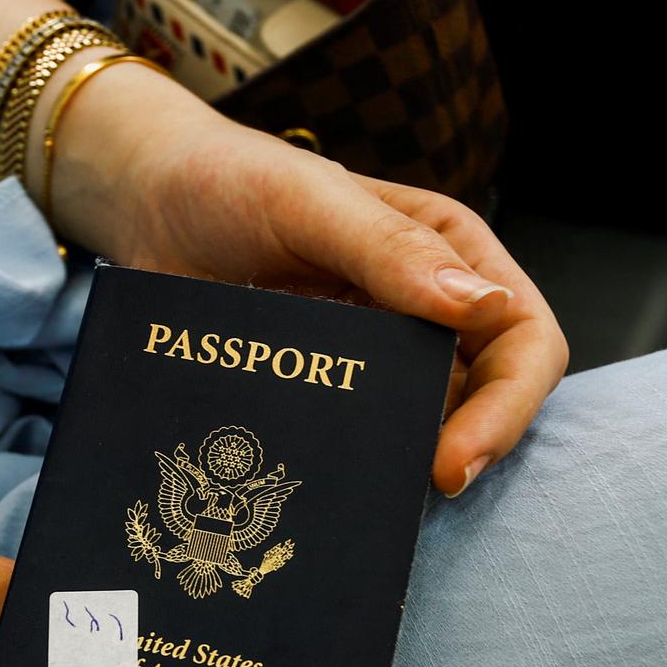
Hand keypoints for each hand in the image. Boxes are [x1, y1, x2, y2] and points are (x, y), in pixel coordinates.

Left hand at [51, 69, 567, 497]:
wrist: (144, 203)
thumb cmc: (228, 178)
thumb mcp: (308, 200)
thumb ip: (390, 248)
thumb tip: (483, 305)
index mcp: (446, 252)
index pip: (522, 336)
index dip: (508, 404)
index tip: (456, 458)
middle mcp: (424, 310)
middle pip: (488, 395)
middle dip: (468, 445)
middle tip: (422, 487)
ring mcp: (374, 356)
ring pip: (424, 427)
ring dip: (407, 460)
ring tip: (367, 488)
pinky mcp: (323, 389)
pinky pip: (355, 439)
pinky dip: (351, 464)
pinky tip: (322, 481)